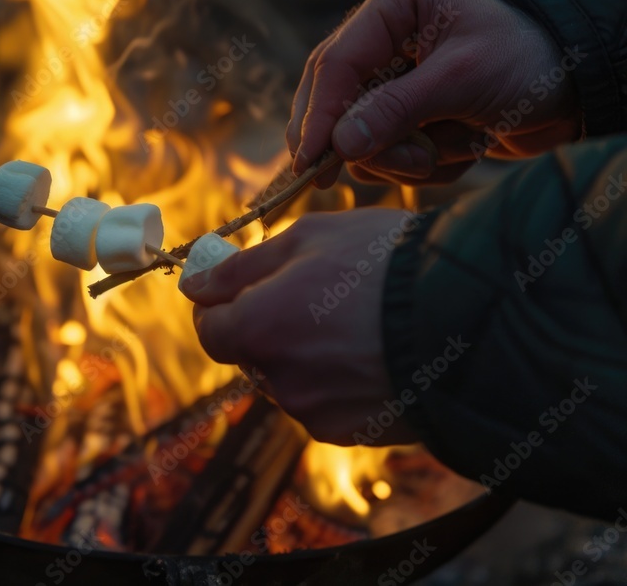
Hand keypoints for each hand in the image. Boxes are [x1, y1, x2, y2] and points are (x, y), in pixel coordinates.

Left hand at [180, 209, 419, 445]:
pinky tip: (377, 353)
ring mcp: (317, 413)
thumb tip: (196, 286)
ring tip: (357, 322)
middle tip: (313, 296)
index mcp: (257, 329)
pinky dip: (341, 382)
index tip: (240, 288)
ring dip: (307, 356)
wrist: (477, 315)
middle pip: (252, 356)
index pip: (209, 330)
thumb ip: (241, 267)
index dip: (219, 306)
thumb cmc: (387, 262)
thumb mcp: (309, 238)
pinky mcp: (356, 434)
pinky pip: (329, 404)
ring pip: (292, 381)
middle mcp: (279, 380)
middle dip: (268, 328)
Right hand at [288, 0, 581, 186]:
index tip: (312, 161)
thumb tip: (340, 145)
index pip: (334, 65)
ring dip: (404, 158)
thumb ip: (398, 109)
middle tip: (398, 165)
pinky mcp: (402, 120)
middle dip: (365, 142)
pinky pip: (387, 157)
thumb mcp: (463, 78)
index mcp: (390, 10)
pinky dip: (424, 164)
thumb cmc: (527, 60)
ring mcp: (387, 86)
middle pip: (331, 104)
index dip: (318, 116)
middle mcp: (379, 45)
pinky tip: (461, 147)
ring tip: (451, 148)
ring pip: (357, 140)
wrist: (574, 88)